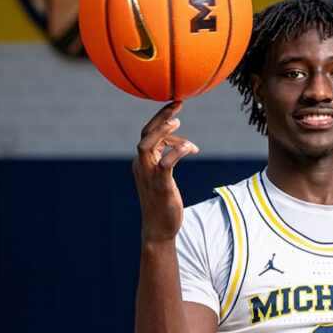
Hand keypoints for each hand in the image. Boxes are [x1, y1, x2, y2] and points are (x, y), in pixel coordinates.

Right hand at [132, 100, 198, 243]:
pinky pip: (166, 164)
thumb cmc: (164, 202)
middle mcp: (142, 165)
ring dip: (161, 131)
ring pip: (147, 145)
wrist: (159, 228)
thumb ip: (168, 158)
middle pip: (145, 133)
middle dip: (161, 116)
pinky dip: (177, 153)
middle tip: (178, 104)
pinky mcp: (160, 186)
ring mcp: (149, 175)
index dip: (161, 119)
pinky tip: (191, 148)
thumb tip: (183, 144)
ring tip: (178, 122)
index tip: (176, 107)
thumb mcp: (165, 176)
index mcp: (142, 162)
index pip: (148, 133)